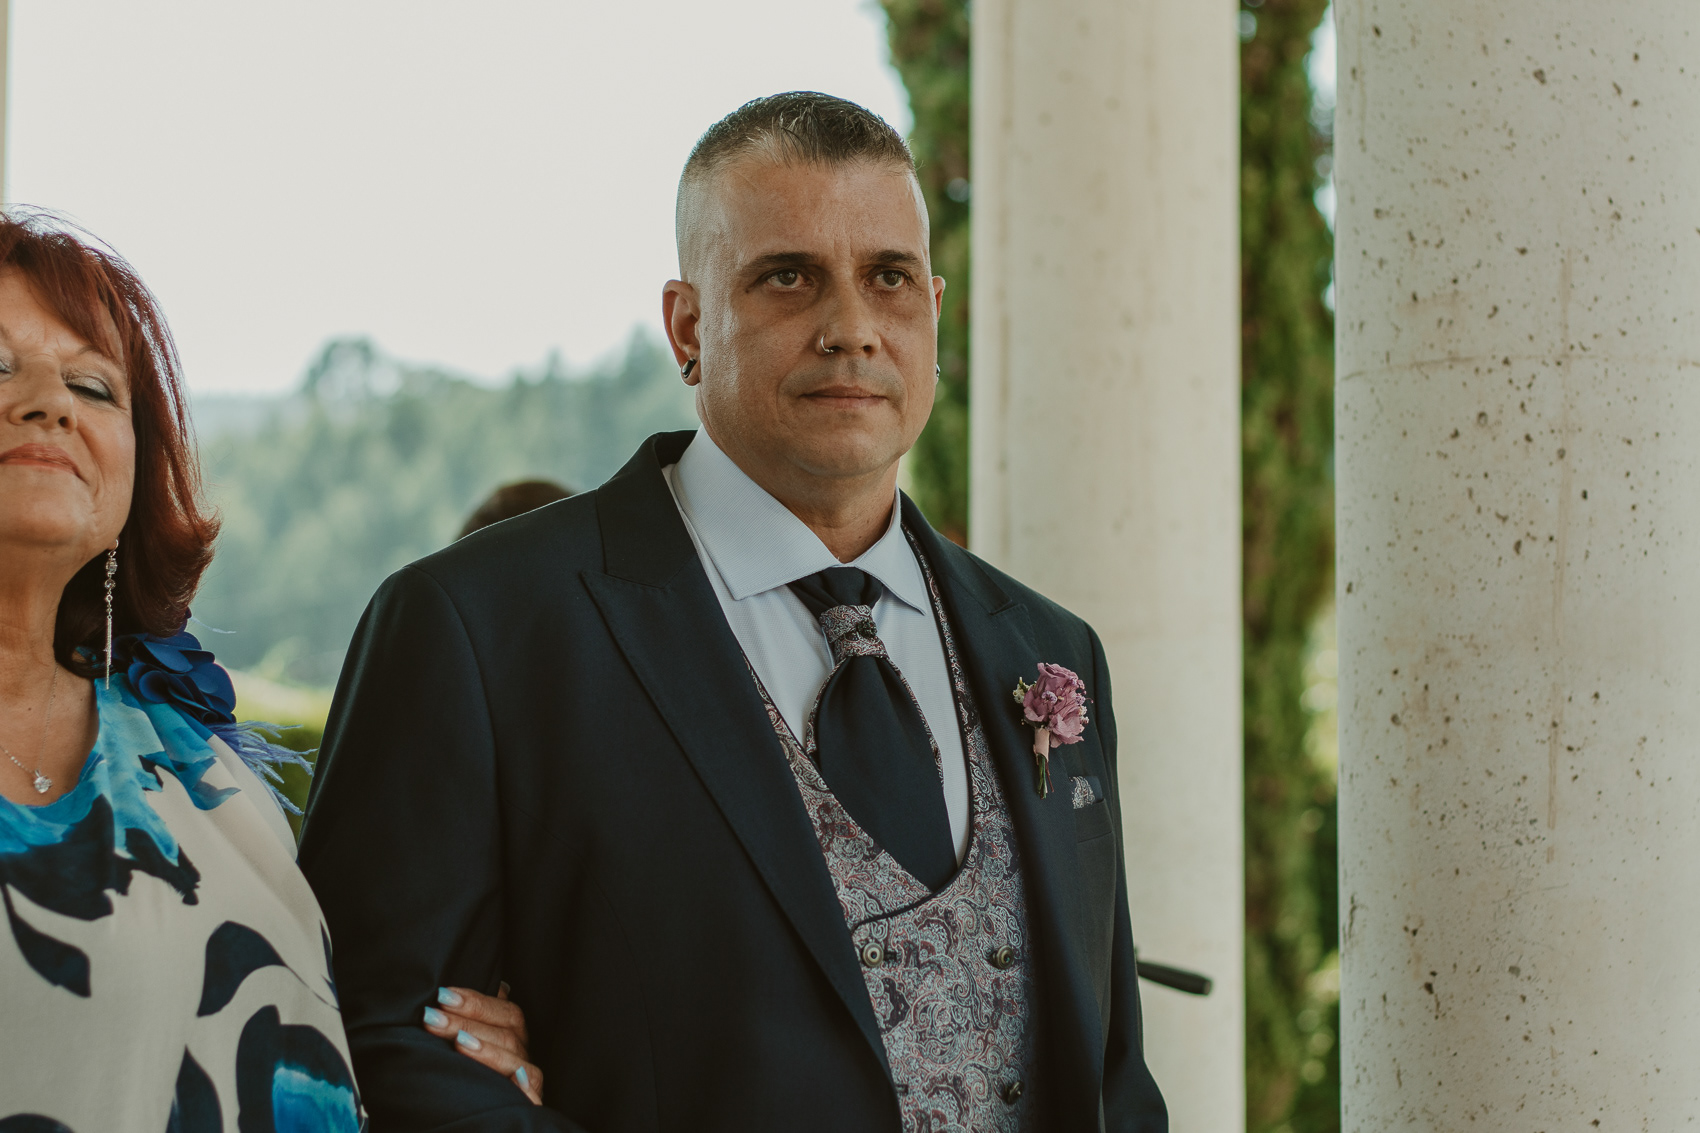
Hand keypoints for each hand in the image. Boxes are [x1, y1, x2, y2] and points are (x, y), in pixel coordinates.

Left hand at [422, 981, 543, 1104]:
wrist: (480, 1116)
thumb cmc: (470, 1072)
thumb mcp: (470, 1040)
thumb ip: (472, 1017)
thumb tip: (452, 992)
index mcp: (514, 1035)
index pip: (505, 1011)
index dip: (476, 1002)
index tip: (443, 996)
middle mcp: (522, 1054)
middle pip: (507, 1033)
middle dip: (468, 1022)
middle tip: (434, 1018)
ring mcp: (526, 1079)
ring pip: (517, 1060)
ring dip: (487, 1050)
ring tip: (458, 1042)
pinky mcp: (528, 1102)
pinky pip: (533, 1092)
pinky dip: (524, 1084)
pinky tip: (511, 1078)